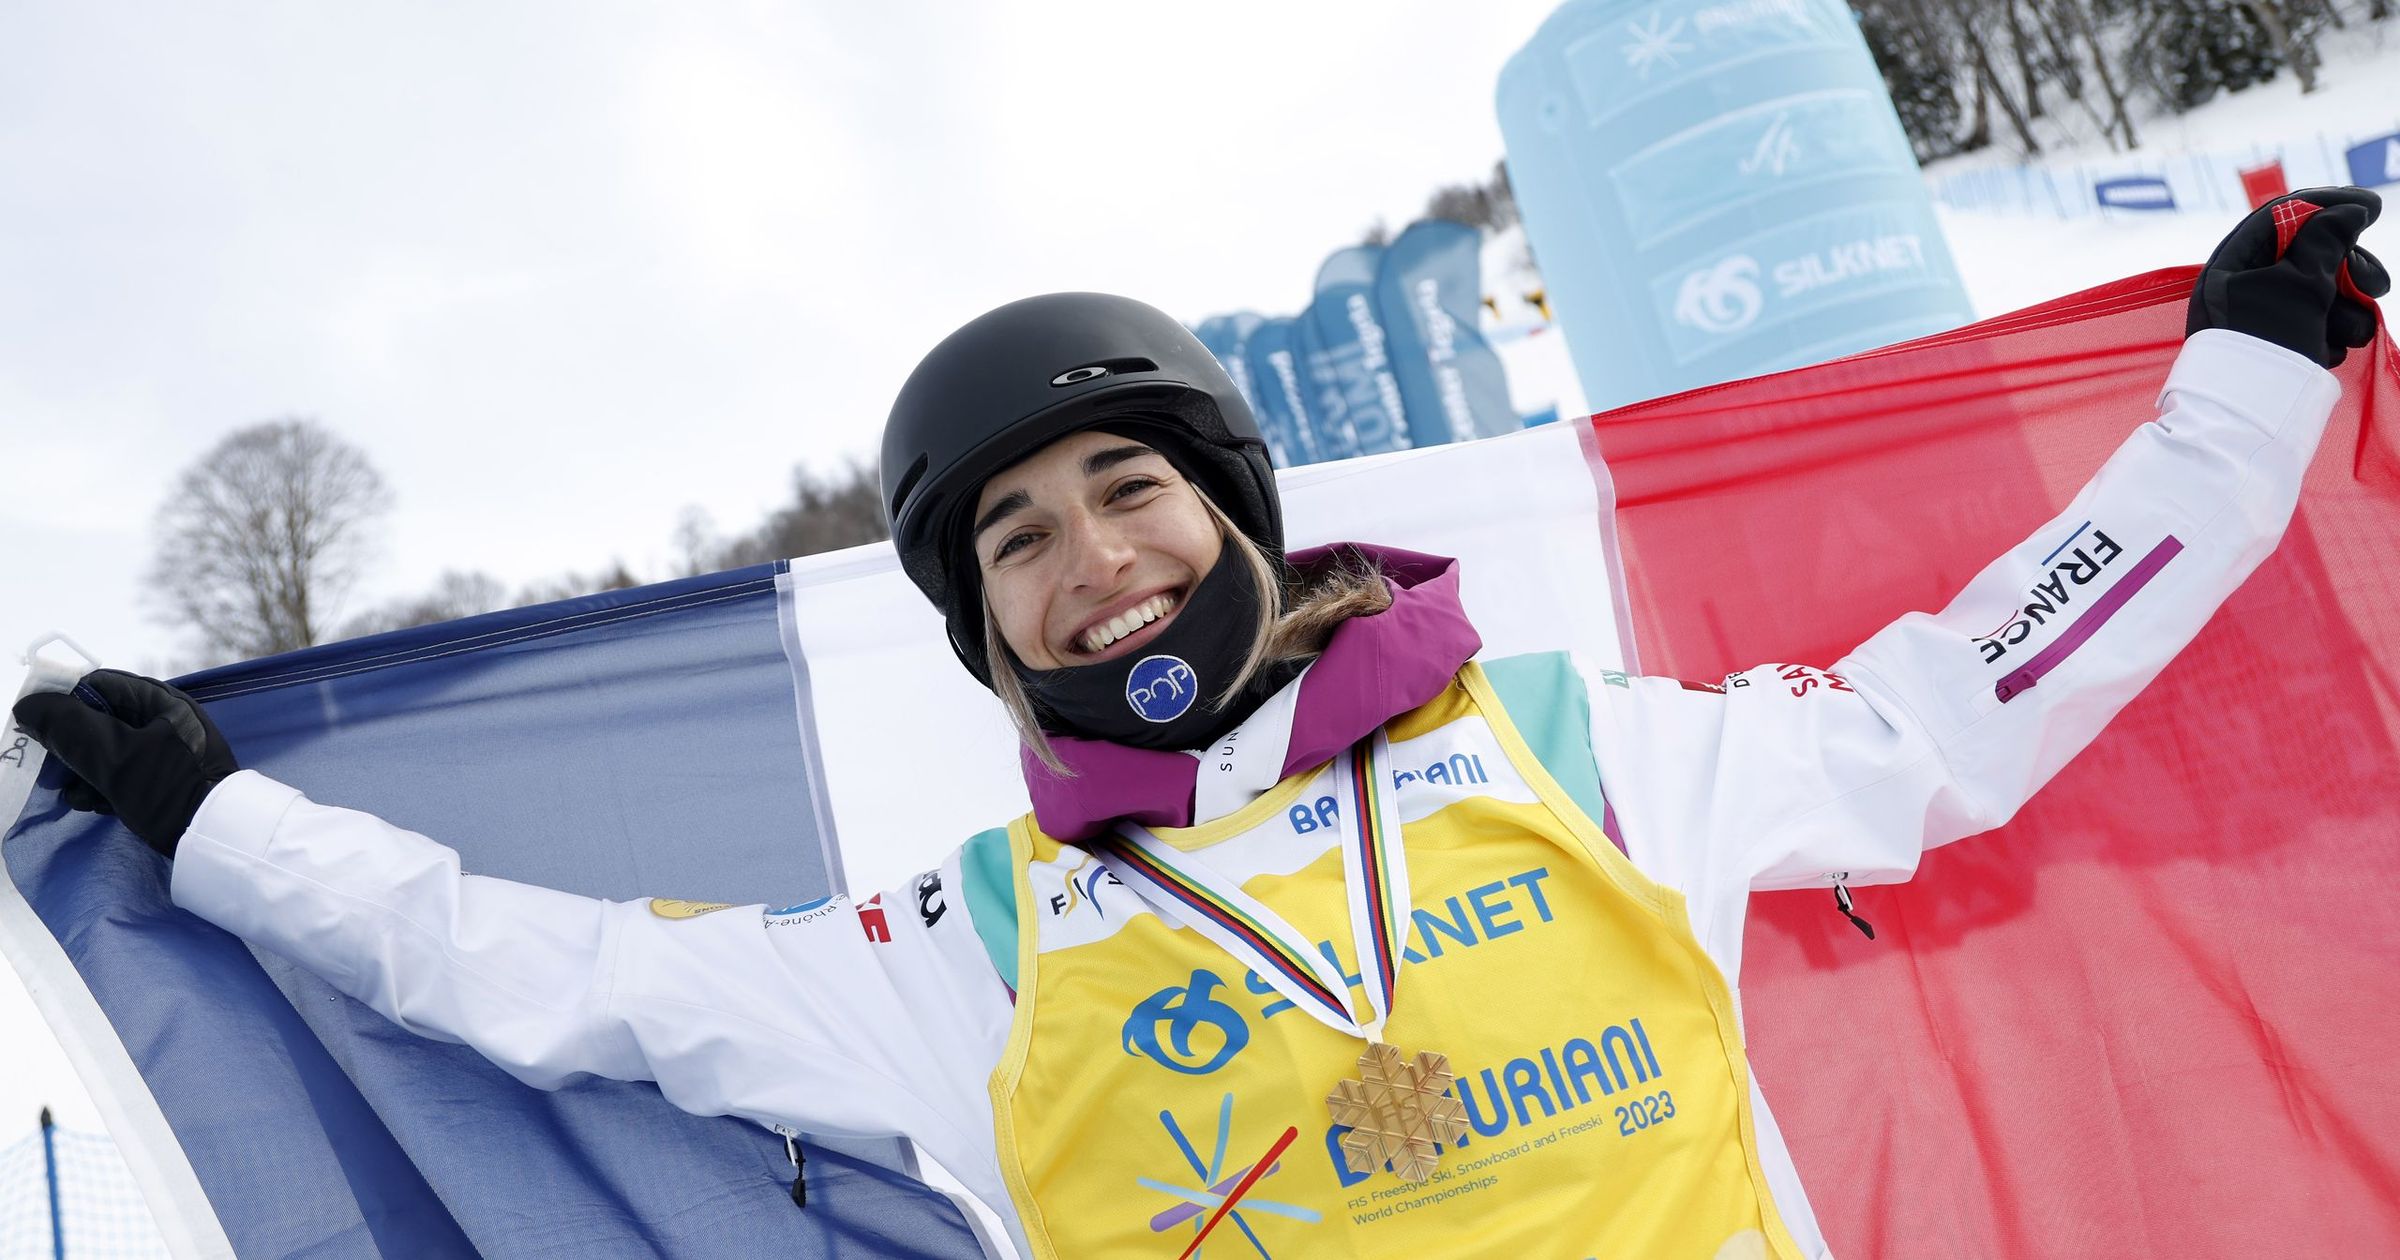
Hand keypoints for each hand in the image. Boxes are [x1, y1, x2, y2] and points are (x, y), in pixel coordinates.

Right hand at [11, 670, 239, 857]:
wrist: (215, 838)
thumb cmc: (167, 790)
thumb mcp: (113, 757)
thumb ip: (69, 729)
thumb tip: (29, 706)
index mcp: (160, 701)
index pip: (97, 686)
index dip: (61, 703)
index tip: (38, 729)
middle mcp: (165, 718)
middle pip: (99, 720)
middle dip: (70, 746)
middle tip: (50, 772)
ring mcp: (167, 748)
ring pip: (108, 749)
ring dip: (82, 770)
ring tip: (71, 794)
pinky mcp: (165, 777)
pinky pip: (125, 772)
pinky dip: (104, 785)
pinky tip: (93, 805)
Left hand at [2187, 186, 2389, 367]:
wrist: (2250, 420)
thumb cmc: (2268, 344)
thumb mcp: (2300, 285)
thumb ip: (2326, 240)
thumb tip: (2348, 211)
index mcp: (2230, 265)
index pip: (2280, 216)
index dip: (2328, 205)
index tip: (2373, 207)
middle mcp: (2241, 287)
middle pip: (2308, 254)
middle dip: (2349, 270)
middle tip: (2377, 286)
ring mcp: (2262, 317)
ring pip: (2321, 292)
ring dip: (2346, 309)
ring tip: (2349, 333)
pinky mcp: (2280, 344)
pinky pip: (2316, 323)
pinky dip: (2330, 333)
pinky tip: (2327, 353)